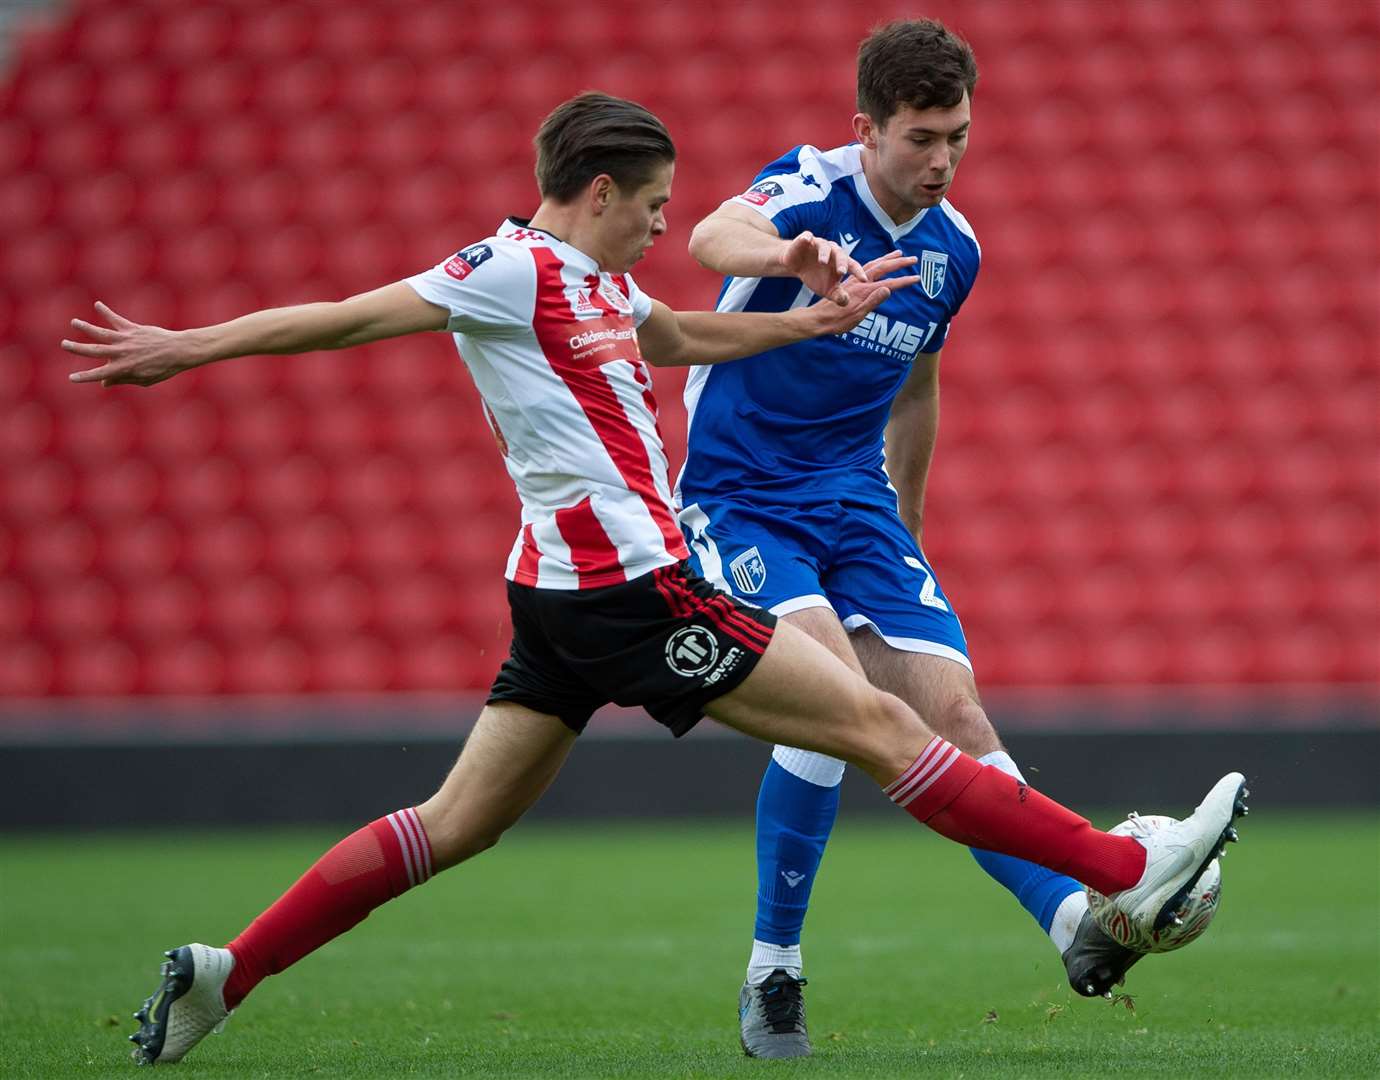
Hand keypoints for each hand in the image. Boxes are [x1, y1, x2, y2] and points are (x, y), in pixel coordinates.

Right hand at [63, 302, 197, 386]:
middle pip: (95, 350)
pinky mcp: (133, 329)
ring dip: (86, 327)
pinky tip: (97, 304)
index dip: (84, 376)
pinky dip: (106, 312)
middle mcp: (122, 353)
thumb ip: (124, 379)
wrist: (178, 351)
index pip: (99, 374)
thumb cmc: (163, 368)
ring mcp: (126, 340)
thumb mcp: (145, 380)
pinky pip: (117, 319)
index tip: (71, 378)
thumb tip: (104, 382)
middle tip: (64, 344)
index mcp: (124, 368)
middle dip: (78, 348)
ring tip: (74, 322)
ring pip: (102, 333)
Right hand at [777, 231, 868, 304]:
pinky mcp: (805, 239)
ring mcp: (818, 244)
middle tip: (842, 272)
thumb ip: (837, 295)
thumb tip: (845, 302)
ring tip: (822, 262)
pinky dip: (807, 238)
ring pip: (824, 246)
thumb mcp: (826, 289)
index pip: (852, 266)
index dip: (858, 272)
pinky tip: (806, 240)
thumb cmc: (815, 276)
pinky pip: (807, 237)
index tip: (864, 280)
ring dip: (824, 253)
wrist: (796, 265)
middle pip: (840, 254)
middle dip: (841, 263)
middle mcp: (832, 250)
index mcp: (840, 262)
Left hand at [798, 254, 920, 336]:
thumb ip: (872, 301)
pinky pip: (866, 268)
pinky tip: (878, 264)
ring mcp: (855, 281)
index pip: (889, 283)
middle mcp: (860, 282)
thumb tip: (888, 289)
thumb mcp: (857, 314)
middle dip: (899, 263)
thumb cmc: (837, 321)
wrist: (818, 318)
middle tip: (914, 259)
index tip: (917, 278)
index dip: (904, 281)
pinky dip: (876, 263)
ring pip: (874, 265)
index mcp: (864, 290)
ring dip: (888, 259)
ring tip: (899, 254)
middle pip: (883, 268)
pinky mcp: (850, 283)